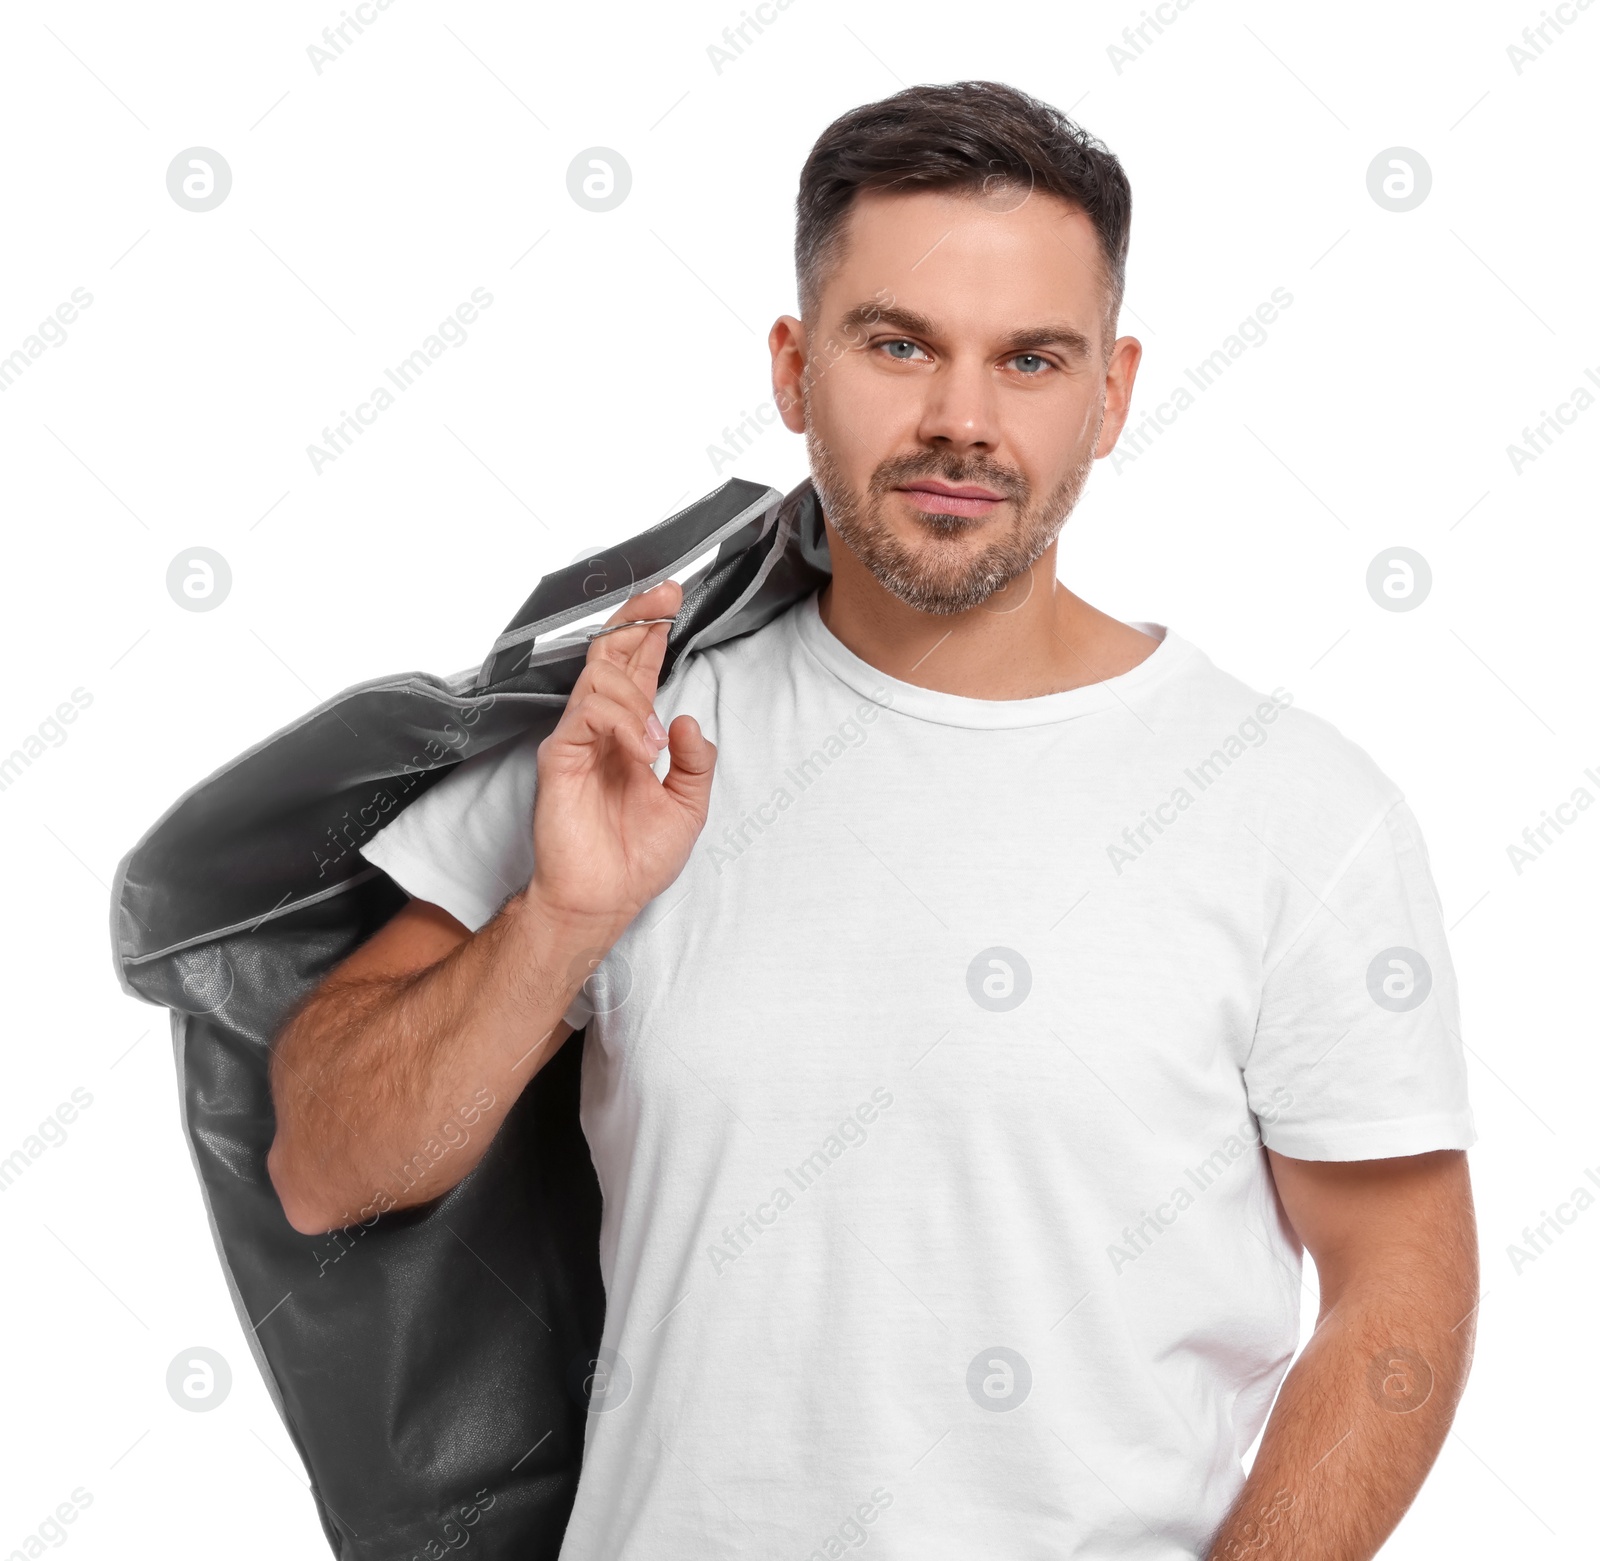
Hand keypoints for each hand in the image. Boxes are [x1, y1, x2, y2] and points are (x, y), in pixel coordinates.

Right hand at [527, 579, 716, 928]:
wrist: (605, 898)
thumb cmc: (637, 857)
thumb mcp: (689, 806)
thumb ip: (696, 762)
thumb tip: (687, 719)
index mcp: (631, 731)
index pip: (638, 667)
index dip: (651, 629)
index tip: (671, 596)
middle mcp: (602, 727)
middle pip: (612, 654)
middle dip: (637, 619)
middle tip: (663, 597)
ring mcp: (578, 738)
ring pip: (600, 677)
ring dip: (635, 695)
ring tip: (656, 740)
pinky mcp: (559, 756)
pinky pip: (586, 715)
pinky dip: (620, 723)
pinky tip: (642, 749)